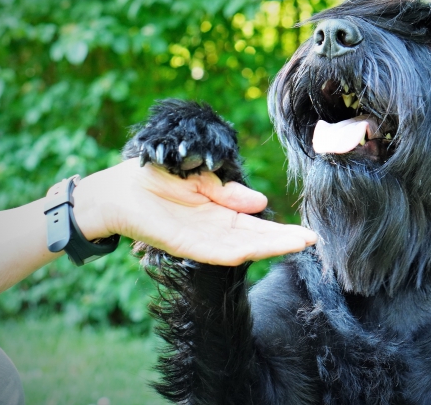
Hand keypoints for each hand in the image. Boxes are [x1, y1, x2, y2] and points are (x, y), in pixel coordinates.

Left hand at [72, 159, 315, 264]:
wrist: (119, 188)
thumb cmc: (159, 178)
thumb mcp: (203, 181)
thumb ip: (230, 193)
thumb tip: (261, 203)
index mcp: (220, 215)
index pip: (256, 226)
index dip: (281, 231)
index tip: (307, 233)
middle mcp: (214, 231)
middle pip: (254, 240)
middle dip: (282, 241)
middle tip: (312, 240)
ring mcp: (199, 240)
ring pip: (239, 248)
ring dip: (266, 247)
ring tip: (295, 244)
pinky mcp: (182, 245)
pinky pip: (211, 252)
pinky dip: (232, 252)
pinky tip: (253, 250)